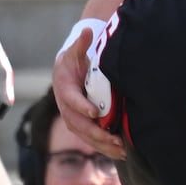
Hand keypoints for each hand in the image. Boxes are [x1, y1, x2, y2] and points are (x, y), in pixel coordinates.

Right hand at [52, 26, 125, 159]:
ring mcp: (73, 119)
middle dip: (96, 133)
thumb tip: (86, 32)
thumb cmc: (74, 61)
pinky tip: (120, 152)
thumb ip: (81, 43)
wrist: (67, 73)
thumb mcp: (75, 50)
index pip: (71, 100)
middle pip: (79, 124)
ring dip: (103, 144)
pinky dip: (105, 147)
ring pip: (86, 136)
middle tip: (113, 138)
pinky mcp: (82, 126)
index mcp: (64, 89)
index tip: (94, 111)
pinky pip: (92, 139)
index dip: (81, 106)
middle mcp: (66, 108)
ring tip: (121, 149)